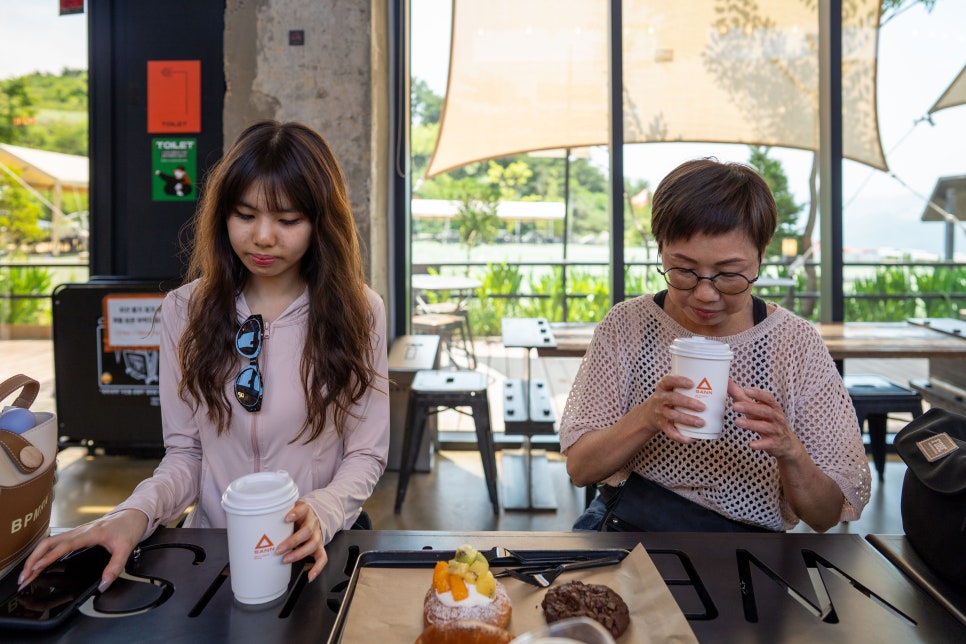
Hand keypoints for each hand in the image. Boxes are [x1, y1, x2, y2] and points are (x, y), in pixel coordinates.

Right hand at [18, 509, 147, 592]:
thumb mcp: (126, 548)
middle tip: (25, 576)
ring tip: (27, 572)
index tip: (37, 568)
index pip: (64, 546)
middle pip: (49, 543)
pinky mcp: (78, 534)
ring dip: (36, 556)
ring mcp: (77, 532)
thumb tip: (103, 584)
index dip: (49, 557)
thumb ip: (115, 567)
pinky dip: (44, 552)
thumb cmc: (129, 527)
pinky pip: (56, 542)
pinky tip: (40, 562)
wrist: (135, 513)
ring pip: (50, 541)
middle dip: (34, 559)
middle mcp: (80, 531)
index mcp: (90, 534)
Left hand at [276, 501, 326, 582]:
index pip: (302, 510)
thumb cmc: (295, 516)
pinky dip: (317, 567)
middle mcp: (312, 523)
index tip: (286, 519)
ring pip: (313, 544)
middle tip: (279, 549)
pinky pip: (322, 557)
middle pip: (307, 531)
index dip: (296, 514)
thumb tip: (251, 526)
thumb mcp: (287, 510)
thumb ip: (275, 516)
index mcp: (305, 511)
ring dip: (299, 554)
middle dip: (292, 541)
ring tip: (286, 559)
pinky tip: (310, 576)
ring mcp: (317, 535)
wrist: (310, 517)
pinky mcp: (319, 546)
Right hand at [638, 373, 705, 443]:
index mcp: (663, 386)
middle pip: (672, 399)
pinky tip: (693, 438)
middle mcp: (660, 399)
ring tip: (701, 423)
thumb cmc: (670, 397)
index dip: (679, 381)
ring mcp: (660, 412)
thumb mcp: (672, 387)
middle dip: (688, 403)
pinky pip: (671, 432)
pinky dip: (682, 437)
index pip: (668, 380)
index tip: (692, 383)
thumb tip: (720, 381)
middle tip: (703, 407)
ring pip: (673, 416)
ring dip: (688, 420)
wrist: (651, 413)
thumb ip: (687, 384)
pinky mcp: (662, 425)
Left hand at [728, 380, 803, 459]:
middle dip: (751, 408)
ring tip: (737, 422)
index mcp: (773, 407)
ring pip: (765, 427)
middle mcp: (776, 417)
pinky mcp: (774, 443)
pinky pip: (767, 444)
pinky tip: (751, 444)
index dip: (758, 394)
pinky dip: (760, 444)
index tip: (746, 390)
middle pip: (765, 411)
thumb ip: (742, 396)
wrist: (785, 443)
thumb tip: (727, 382)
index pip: (768, 398)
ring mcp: (776, 431)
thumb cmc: (767, 421)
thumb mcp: (757, 408)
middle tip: (735, 406)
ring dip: (751, 424)